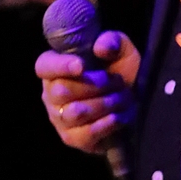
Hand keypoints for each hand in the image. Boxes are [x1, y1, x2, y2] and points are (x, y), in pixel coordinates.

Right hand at [36, 30, 138, 152]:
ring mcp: (59, 118)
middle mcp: (51, 94)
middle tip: (119, 82)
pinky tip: (122, 116)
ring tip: (124, 98)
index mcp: (56, 68)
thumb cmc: (121, 72)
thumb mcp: (122, 50)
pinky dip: (108, 123)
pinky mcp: (73, 139)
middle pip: (61, 91)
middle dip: (96, 86)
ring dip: (106, 104)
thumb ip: (112, 41)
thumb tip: (100, 48)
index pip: (44, 66)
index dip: (60, 66)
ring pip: (75, 113)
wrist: (136, 104)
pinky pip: (85, 134)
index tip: (81, 66)